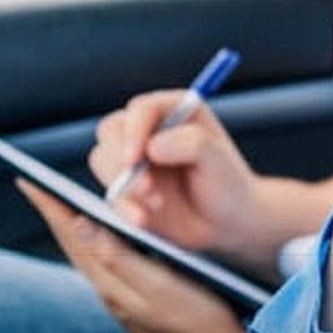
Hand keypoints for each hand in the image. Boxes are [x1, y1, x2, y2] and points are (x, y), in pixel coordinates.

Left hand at [18, 181, 289, 332]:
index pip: (73, 236)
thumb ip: (121, 259)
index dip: (50, 207)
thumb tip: (82, 226)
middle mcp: (111, 291)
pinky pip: (109, 260)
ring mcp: (124, 297)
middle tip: (38, 182)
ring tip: (63, 200)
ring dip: (75, 223)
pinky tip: (107, 231)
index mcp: (112, 285)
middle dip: (56, 211)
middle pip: (75, 243)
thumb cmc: (198, 323)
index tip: (27, 179)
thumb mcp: (161, 288)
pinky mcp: (140, 299)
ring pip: (90, 252)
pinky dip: (100, 238)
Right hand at [87, 90, 272, 264]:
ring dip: (122, 186)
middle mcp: (150, 128)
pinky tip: (142, 221)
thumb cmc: (229, 185)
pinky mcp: (125, 185)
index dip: (133, 132)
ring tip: (155, 207)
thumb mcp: (219, 161)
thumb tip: (152, 146)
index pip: (142, 109)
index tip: (135, 159)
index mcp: (175, 109)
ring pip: (103, 159)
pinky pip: (109, 191)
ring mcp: (134, 157)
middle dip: (121, 162)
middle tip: (146, 191)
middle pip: (112, 131)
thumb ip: (192, 144)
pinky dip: (122, 207)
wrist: (227, 223)